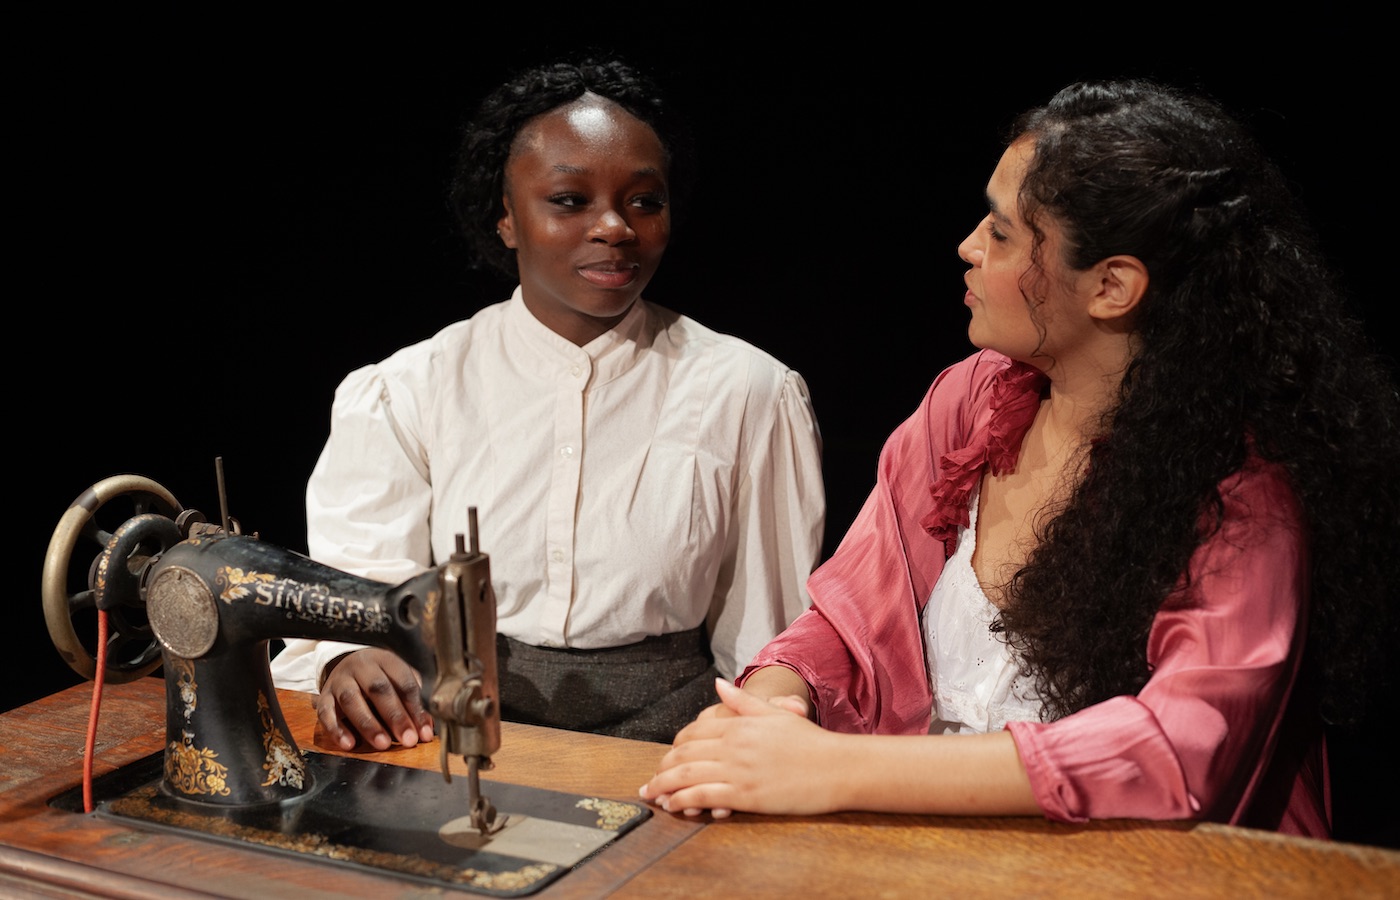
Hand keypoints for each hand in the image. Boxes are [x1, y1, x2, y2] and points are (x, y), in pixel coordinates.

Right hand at [315, 648, 435, 750]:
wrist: (346, 663)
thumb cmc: (380, 677)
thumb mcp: (398, 682)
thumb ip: (412, 705)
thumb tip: (426, 731)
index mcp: (386, 660)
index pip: (404, 682)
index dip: (415, 709)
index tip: (424, 734)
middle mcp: (361, 666)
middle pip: (378, 689)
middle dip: (395, 717)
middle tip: (408, 740)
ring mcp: (340, 680)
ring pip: (351, 700)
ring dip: (368, 724)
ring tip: (383, 744)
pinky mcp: (324, 696)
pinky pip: (326, 712)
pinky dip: (336, 730)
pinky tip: (349, 744)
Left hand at [639, 678, 839, 817]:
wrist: (838, 767)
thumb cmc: (811, 743)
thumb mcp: (776, 715)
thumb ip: (743, 702)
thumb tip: (718, 684)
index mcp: (739, 725)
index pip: (693, 734)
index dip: (674, 748)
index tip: (665, 759)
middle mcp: (733, 746)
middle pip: (684, 756)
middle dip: (661, 769)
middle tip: (650, 782)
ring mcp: (738, 770)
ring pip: (687, 776)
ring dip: (664, 787)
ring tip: (653, 796)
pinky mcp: (745, 795)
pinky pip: (703, 796)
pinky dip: (683, 801)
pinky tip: (674, 806)